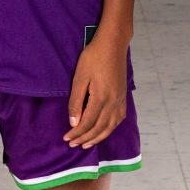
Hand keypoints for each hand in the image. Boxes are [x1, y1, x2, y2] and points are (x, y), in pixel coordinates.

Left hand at [64, 27, 128, 150]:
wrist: (113, 44)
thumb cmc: (93, 57)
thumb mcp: (79, 78)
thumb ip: (76, 101)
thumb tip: (74, 122)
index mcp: (101, 98)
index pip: (87, 123)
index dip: (76, 133)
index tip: (66, 138)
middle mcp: (113, 102)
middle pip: (98, 128)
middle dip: (85, 138)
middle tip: (73, 145)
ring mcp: (120, 100)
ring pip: (110, 126)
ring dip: (98, 137)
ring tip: (86, 144)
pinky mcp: (123, 96)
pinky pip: (118, 119)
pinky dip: (110, 128)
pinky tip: (104, 131)